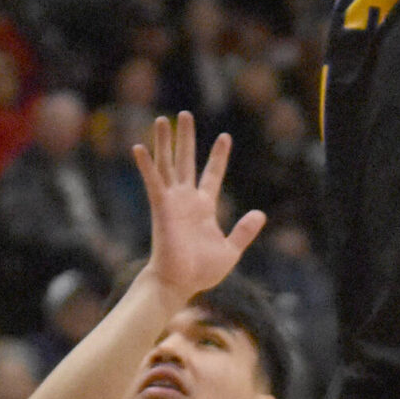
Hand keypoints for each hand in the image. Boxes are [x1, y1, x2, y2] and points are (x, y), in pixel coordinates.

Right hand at [135, 113, 264, 302]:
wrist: (180, 284)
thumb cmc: (201, 272)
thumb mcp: (230, 249)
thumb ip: (244, 231)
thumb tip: (260, 214)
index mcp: (204, 207)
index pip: (212, 174)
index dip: (218, 156)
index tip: (224, 137)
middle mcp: (186, 200)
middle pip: (186, 161)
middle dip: (186, 138)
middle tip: (185, 114)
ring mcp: (172, 202)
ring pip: (168, 165)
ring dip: (164, 142)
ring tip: (163, 119)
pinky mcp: (161, 208)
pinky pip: (152, 182)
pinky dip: (146, 165)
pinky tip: (138, 147)